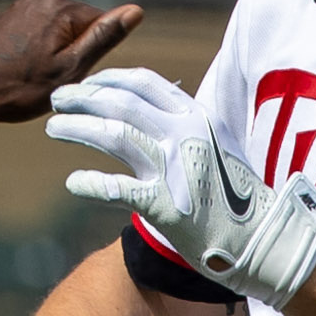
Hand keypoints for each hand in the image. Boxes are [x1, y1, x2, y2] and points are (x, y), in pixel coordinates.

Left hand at [0, 0, 146, 129]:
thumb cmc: (19, 88)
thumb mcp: (70, 69)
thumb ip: (103, 38)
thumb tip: (135, 11)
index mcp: (60, 7)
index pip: (101, 24)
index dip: (90, 54)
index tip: (69, 73)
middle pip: (80, 25)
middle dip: (74, 52)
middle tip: (50, 78)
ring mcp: (24, 4)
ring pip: (61, 30)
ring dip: (56, 52)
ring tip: (34, 75)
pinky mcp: (11, 16)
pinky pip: (41, 31)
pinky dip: (39, 50)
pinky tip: (23, 69)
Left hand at [50, 68, 315, 308]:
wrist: (260, 236)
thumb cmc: (234, 193)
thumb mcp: (215, 143)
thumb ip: (183, 123)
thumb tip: (150, 106)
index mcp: (196, 115)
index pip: (143, 82)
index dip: (107, 78)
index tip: (85, 83)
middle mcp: (184, 134)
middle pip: (121, 102)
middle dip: (82, 97)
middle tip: (56, 99)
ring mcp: (174, 168)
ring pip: (114, 135)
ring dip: (78, 128)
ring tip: (54, 127)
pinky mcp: (165, 206)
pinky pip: (117, 188)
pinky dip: (91, 182)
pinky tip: (73, 182)